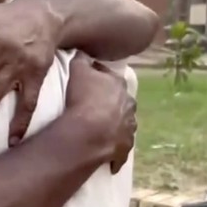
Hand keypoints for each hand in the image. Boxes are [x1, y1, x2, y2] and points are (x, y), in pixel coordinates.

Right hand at [65, 54, 135, 172]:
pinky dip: (115, 151)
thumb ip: (81, 59)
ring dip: (116, 125)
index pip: (109, 77)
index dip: (97, 77)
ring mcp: (128, 128)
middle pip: (120, 101)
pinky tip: (106, 155)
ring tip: (101, 128)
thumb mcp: (78, 70)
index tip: (87, 80)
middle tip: (95, 105)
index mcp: (119, 85)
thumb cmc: (82, 98)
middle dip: (111, 102)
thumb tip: (82, 52)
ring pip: (124, 124)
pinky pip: (120, 150)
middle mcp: (128, 106)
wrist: (89, 131)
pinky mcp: (124, 148)